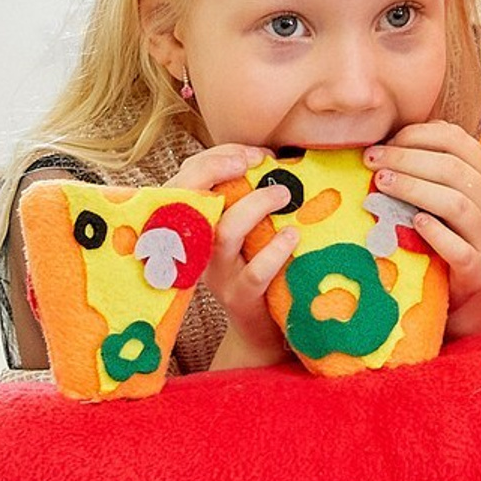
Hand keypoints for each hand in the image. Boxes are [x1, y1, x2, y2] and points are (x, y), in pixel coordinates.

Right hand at [174, 144, 294, 368]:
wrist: (259, 327)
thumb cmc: (254, 265)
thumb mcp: (244, 229)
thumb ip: (246, 197)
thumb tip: (274, 158)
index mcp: (194, 225)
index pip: (187, 179)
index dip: (215, 158)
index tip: (251, 153)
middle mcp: (196, 248)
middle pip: (195, 199)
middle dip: (223, 170)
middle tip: (263, 162)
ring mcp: (216, 274)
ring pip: (225, 233)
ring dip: (256, 206)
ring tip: (284, 195)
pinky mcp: (239, 298)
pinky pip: (254, 272)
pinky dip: (276, 250)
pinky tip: (293, 236)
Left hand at [367, 123, 480, 334]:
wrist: (454, 288)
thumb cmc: (441, 232)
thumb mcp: (439, 193)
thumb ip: (427, 164)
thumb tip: (390, 137)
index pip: (459, 141)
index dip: (419, 136)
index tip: (384, 142)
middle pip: (454, 170)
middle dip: (407, 160)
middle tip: (372, 161)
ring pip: (457, 204)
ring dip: (414, 189)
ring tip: (381, 184)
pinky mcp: (479, 270)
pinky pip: (461, 250)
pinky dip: (437, 234)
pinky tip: (414, 223)